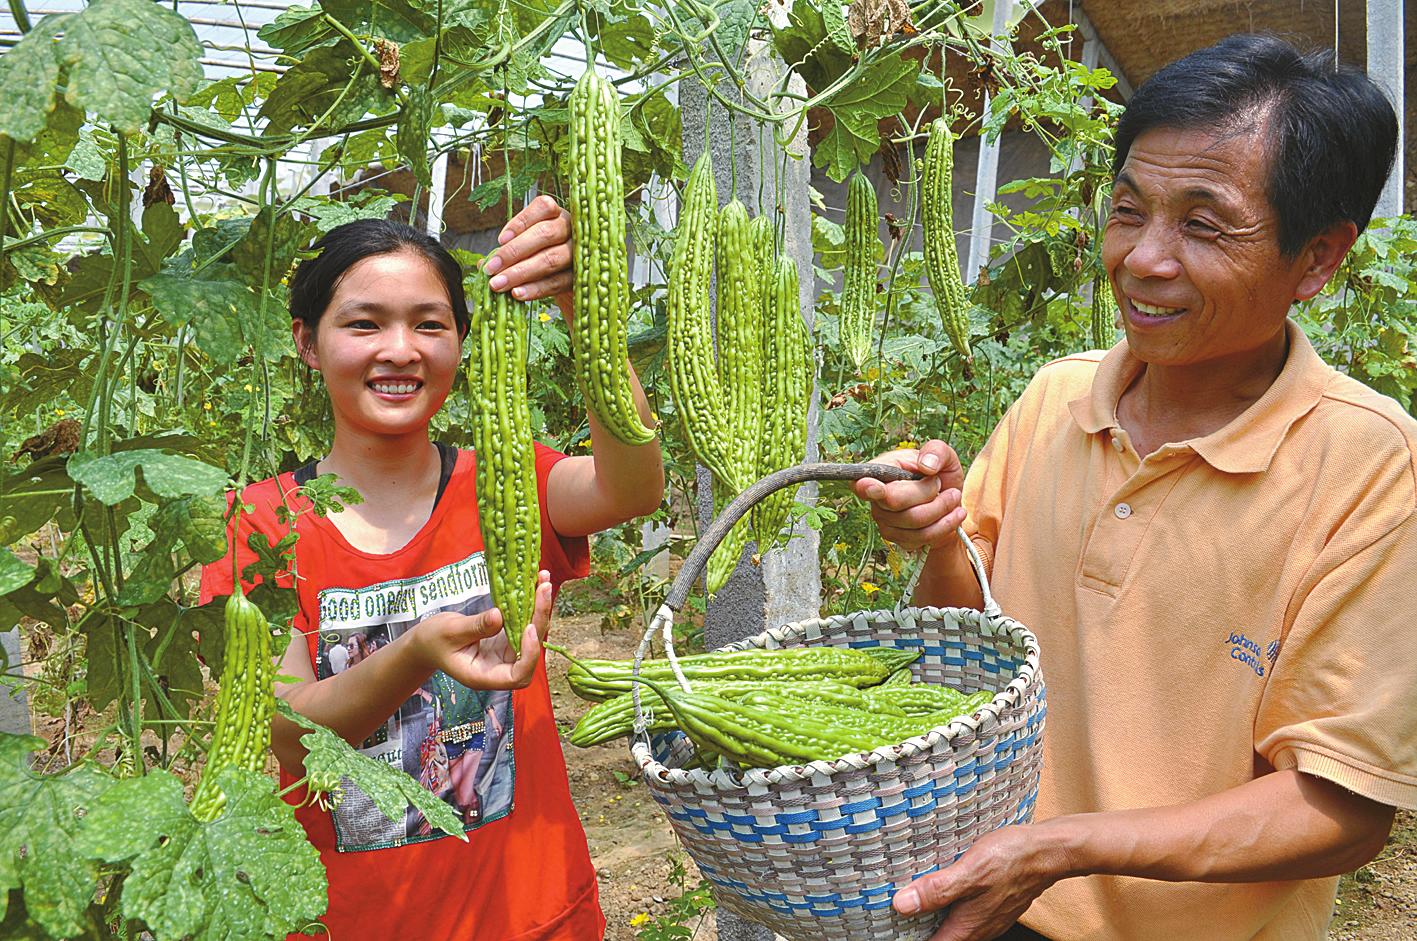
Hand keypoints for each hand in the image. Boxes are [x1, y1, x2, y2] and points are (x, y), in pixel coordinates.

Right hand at [412, 571, 553, 689]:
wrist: (426, 642)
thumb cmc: (433, 641)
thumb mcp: (450, 631)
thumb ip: (476, 626)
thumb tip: (499, 616)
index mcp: (484, 676)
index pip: (517, 676)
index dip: (529, 654)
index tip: (529, 628)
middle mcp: (500, 668)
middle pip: (530, 652)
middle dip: (539, 620)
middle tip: (543, 589)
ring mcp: (505, 654)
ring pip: (531, 636)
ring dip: (539, 608)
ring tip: (543, 580)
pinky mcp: (506, 640)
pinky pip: (524, 624)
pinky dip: (531, 605)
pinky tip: (536, 584)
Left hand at [482, 195, 573, 309]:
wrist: (566, 278)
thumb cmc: (541, 255)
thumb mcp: (526, 245)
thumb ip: (507, 249)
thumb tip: (482, 263)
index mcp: (556, 213)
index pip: (543, 207)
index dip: (520, 222)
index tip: (500, 240)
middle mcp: (571, 228)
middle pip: (545, 234)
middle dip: (514, 251)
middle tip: (491, 268)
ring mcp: (579, 252)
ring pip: (550, 259)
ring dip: (521, 273)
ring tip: (498, 284)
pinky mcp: (580, 277)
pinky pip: (557, 283)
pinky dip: (535, 289)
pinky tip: (517, 294)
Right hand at [851, 439, 966, 550]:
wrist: (949, 501)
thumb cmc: (940, 475)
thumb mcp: (944, 456)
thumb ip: (936, 451)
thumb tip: (926, 465)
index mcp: (882, 470)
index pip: (864, 483)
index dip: (868, 487)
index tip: (875, 487)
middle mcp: (877, 498)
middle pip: (896, 502)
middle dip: (928, 493)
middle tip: (942, 485)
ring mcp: (885, 521)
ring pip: (914, 522)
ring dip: (942, 509)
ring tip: (953, 498)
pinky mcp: (898, 539)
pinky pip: (922, 538)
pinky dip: (944, 526)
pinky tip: (951, 515)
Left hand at [893, 823, 1071, 940]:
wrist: (1049, 851)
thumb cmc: (1012, 859)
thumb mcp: (970, 871)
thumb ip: (937, 891)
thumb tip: (903, 904)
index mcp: (967, 926)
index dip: (908, 937)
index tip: (889, 930)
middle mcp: (977, 928)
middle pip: (941, 937)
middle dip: (917, 928)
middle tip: (894, 913)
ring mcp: (987, 917)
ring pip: (952, 925)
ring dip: (932, 916)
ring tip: (911, 899)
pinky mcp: (993, 903)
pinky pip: (964, 912)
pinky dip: (948, 904)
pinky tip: (942, 885)